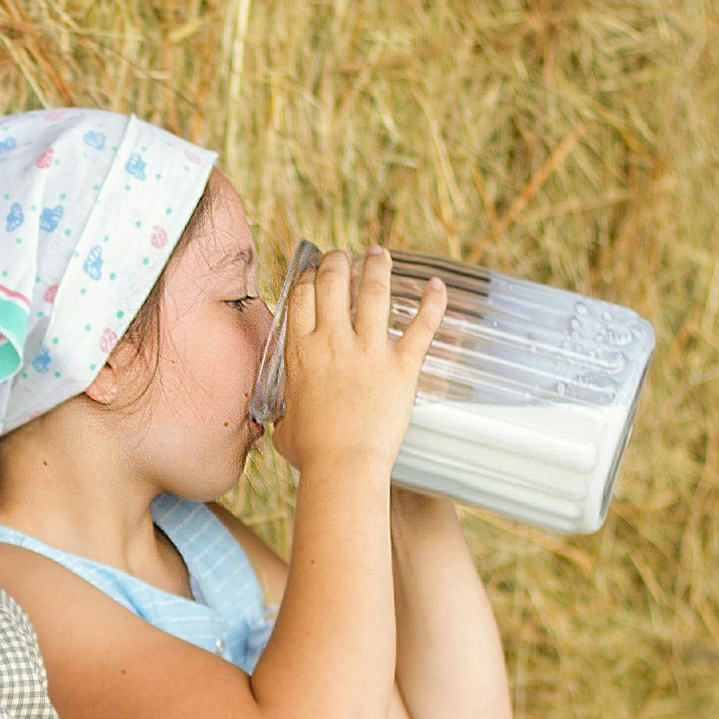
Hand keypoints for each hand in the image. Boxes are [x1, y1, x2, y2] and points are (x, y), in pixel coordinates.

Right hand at [270, 246, 444, 478]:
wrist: (343, 466)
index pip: (301, 296)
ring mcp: (369, 350)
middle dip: (337, 262)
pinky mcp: (402, 365)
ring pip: (373, 291)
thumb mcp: (284, 427)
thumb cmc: (312, 453)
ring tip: (379, 252)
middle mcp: (332, 342)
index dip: (307, 277)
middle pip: (332, 282)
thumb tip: (282, 418)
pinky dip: (433, 302)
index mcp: (300, 353)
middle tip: (342, 256)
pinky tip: (436, 285)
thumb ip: (285, 412)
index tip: (312, 272)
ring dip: (377, 266)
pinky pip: (423, 325)